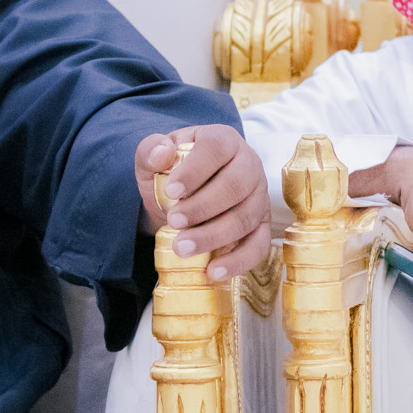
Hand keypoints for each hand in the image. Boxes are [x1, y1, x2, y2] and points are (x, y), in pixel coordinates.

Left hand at [133, 126, 271, 281]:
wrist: (182, 196)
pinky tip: (213, 271)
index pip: (216, 149)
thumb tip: (161, 153)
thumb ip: (151, 150)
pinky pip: (258, 246)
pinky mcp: (261, 226)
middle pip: (235, 186)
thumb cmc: (171, 172)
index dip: (195, 170)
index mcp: (223, 140)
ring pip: (245, 218)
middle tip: (173, 222)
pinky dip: (237, 262)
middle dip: (202, 208)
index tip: (172, 191)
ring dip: (213, 236)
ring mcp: (259, 196)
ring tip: (181, 248)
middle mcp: (249, 165)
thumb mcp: (154, 158)